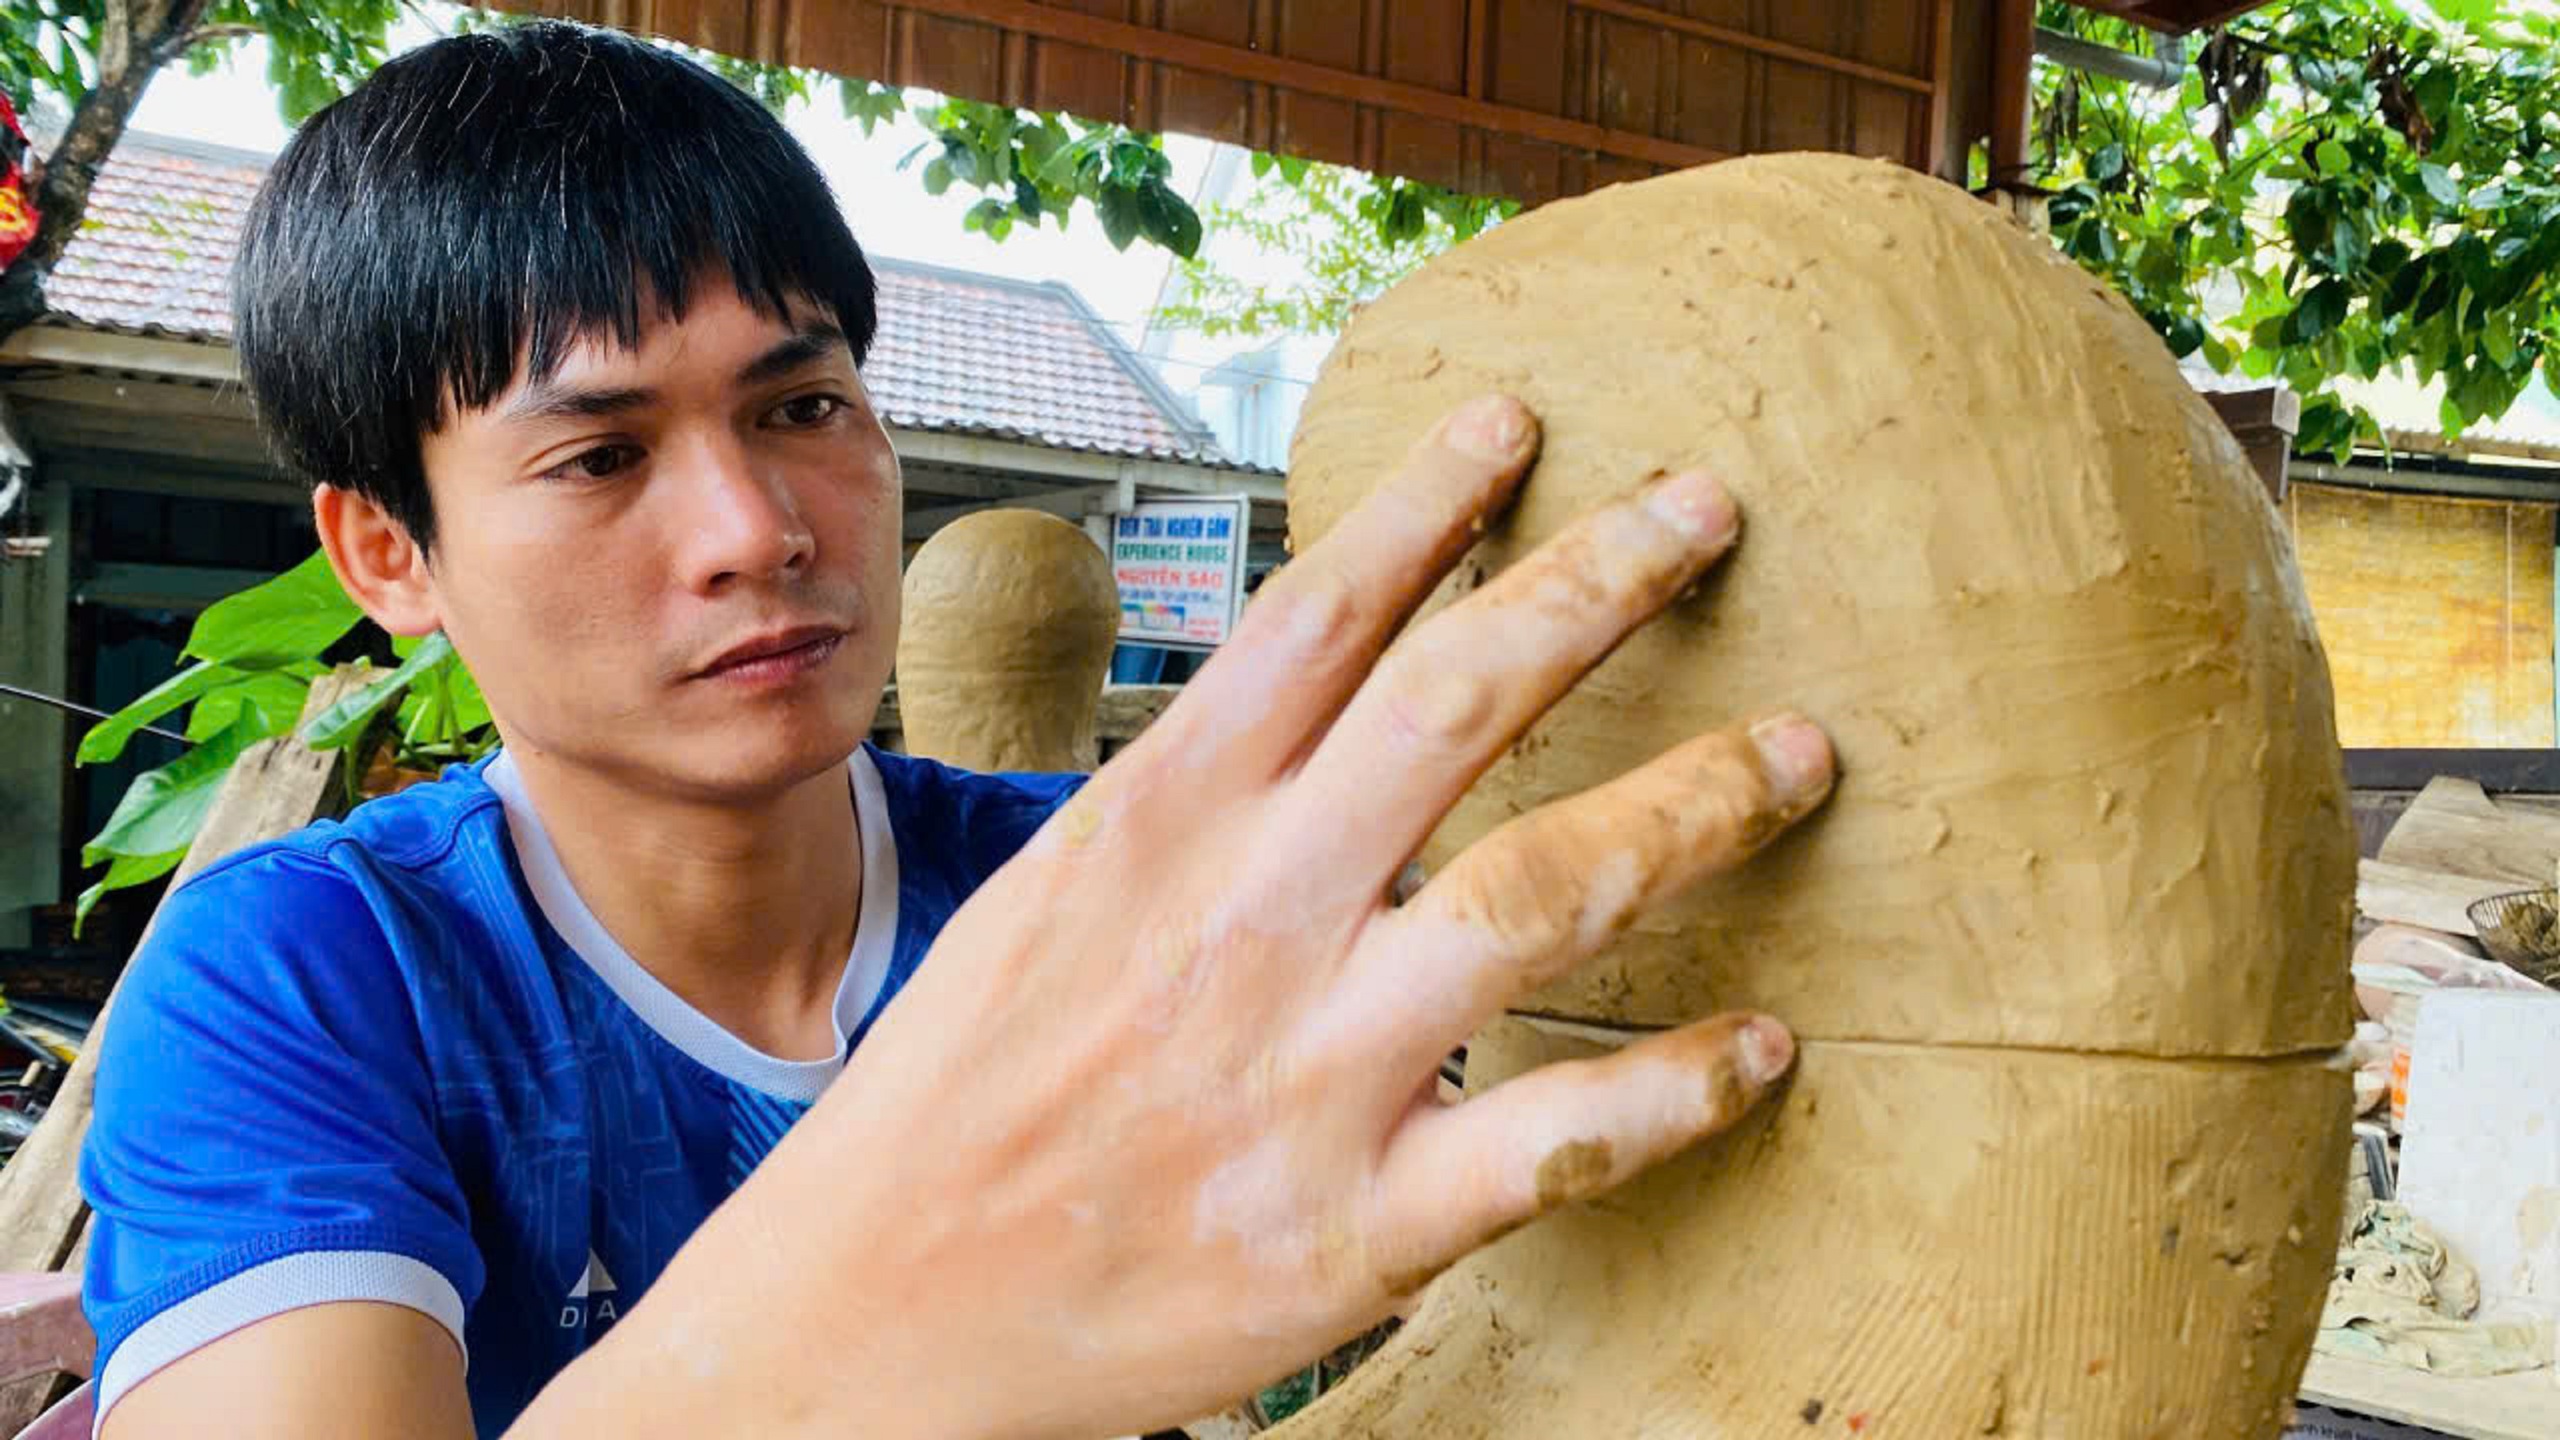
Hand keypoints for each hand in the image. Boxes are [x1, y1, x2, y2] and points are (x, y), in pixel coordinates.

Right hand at [586, 395, 1834, 1439]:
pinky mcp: (1352, 1225)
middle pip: (1459, 699)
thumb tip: (1301, 695)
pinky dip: (1677, 1092)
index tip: (1521, 424)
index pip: (1318, 613)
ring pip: (1543, 893)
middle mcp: (1242, 916)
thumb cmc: (955, 1100)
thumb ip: (1184, 799)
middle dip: (1603, 581)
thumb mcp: (1043, 901)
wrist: (868, 1316)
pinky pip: (1556, 1139)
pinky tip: (1765, 1050)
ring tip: (1798, 755)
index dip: (1431, 501)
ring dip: (1692, 805)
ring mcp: (1305, 1067)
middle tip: (1710, 510)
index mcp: (1155, 823)